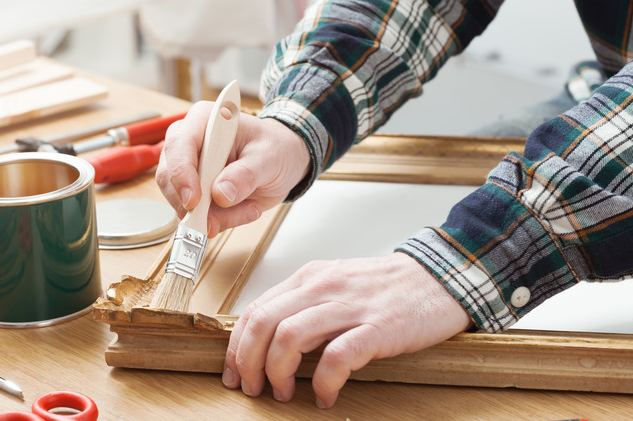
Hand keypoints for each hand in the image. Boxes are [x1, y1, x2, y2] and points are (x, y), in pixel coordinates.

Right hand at [155, 101, 309, 236]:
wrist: (283, 161)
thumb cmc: (275, 148)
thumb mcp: (270, 157)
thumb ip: (246, 174)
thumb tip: (221, 193)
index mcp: (205, 120)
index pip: (180, 145)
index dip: (182, 174)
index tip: (195, 201)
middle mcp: (189, 143)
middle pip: (170, 177)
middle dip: (196, 205)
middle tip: (219, 222)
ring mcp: (189, 168)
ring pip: (180, 200)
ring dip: (212, 216)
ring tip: (248, 209)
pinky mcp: (194, 191)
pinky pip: (194, 214)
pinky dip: (218, 220)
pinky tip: (243, 210)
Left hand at [222, 252, 469, 407]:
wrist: (441, 277)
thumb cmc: (388, 287)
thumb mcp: (336, 285)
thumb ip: (304, 305)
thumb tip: (270, 340)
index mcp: (309, 277)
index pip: (256, 310)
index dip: (236, 346)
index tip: (234, 372)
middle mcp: (322, 287)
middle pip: (264, 323)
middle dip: (248, 362)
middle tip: (252, 389)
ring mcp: (349, 306)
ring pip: (289, 337)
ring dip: (277, 372)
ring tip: (283, 394)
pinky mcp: (377, 327)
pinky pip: (337, 357)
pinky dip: (324, 382)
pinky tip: (326, 397)